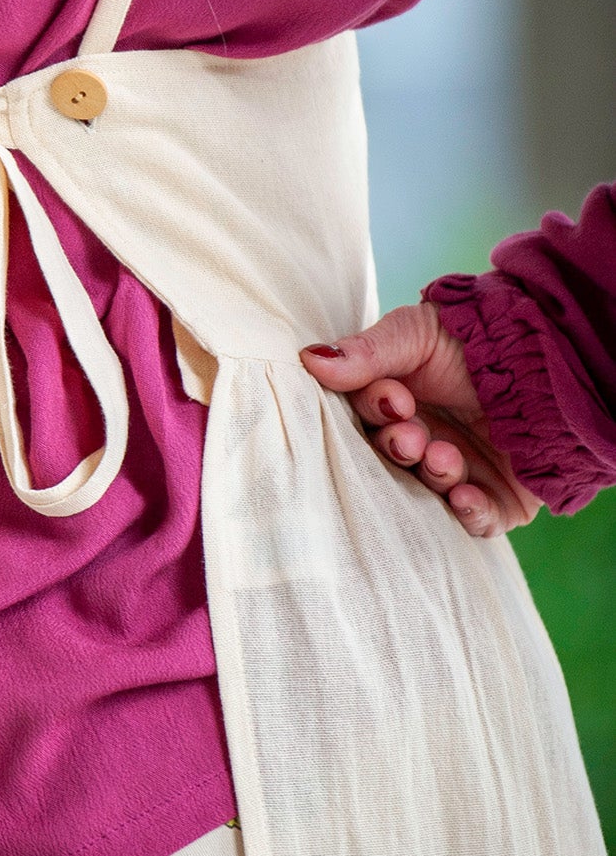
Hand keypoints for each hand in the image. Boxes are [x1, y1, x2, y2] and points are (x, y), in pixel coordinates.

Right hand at [300, 302, 544, 538]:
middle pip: (392, 460)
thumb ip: (365, 352)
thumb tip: (308, 359)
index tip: (392, 397)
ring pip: (428, 492)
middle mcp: (420, 442)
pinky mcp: (495, 500)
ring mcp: (456, 473)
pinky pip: (475, 522)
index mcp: (393, 405)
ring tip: (444, 456)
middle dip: (399, 447)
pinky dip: (467, 513)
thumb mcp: (414, 334)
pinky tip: (466, 494)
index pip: (367, 418)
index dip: (374, 412)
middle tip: (412, 435)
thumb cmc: (472, 337)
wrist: (549, 351)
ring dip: (432, 476)